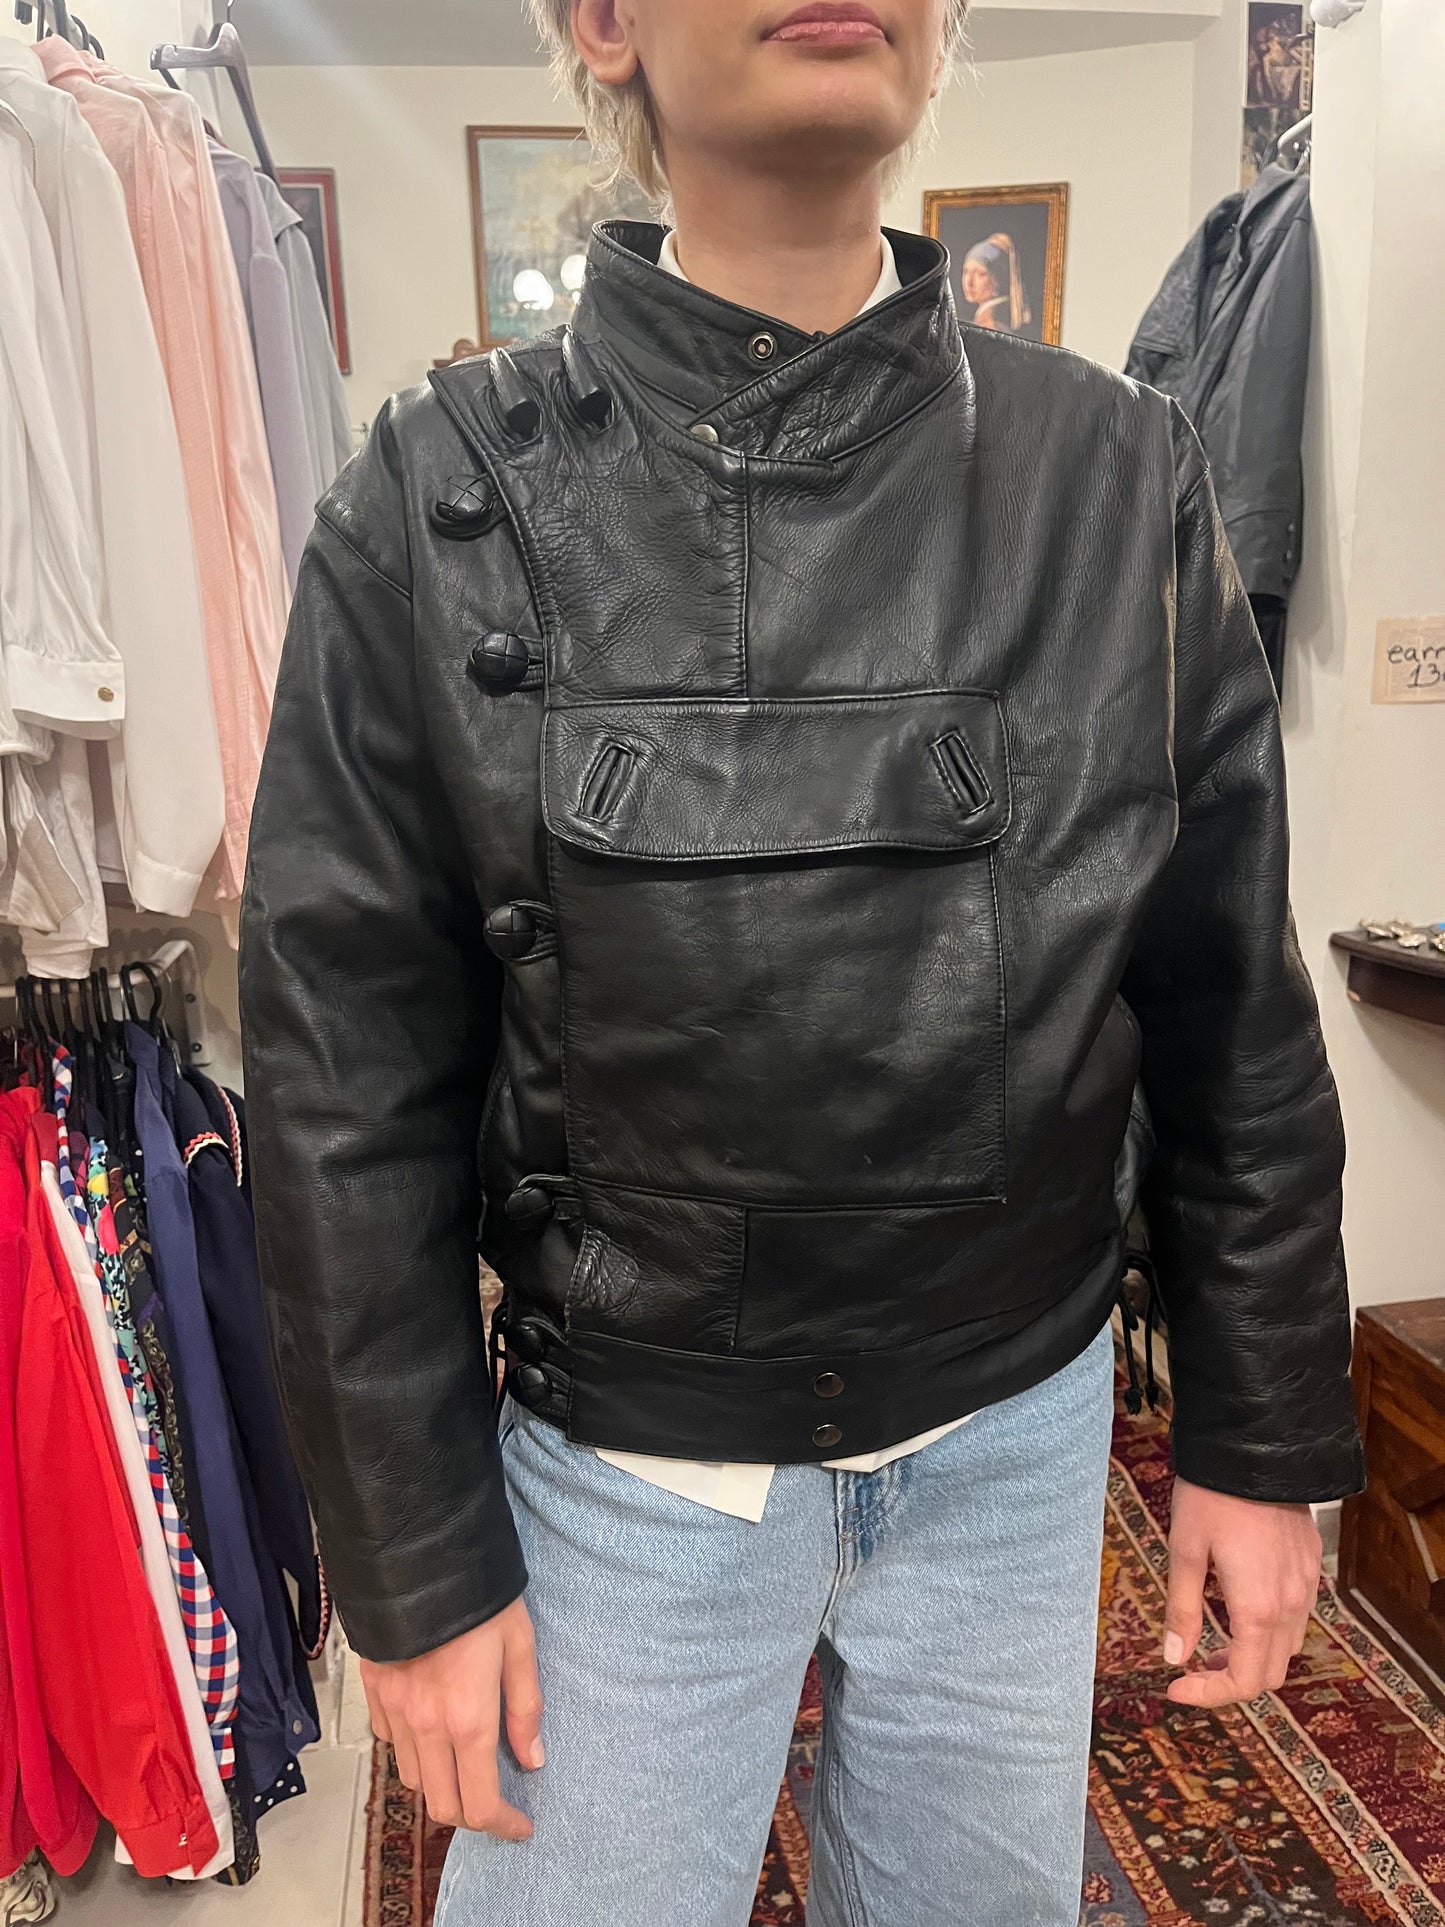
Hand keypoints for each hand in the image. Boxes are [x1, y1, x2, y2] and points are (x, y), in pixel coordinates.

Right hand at [360, 1599, 543, 1838]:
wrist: (418, 1555)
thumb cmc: (480, 1597)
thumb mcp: (520, 1645)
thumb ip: (526, 1708)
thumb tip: (532, 1759)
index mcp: (468, 1719)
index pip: (480, 1802)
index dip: (503, 1825)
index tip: (521, 1826)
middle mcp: (426, 1726)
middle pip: (441, 1804)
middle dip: (471, 1816)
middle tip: (495, 1803)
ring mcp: (394, 1711)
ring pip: (413, 1778)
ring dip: (440, 1785)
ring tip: (465, 1768)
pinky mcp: (374, 1691)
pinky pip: (390, 1743)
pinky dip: (412, 1752)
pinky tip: (431, 1733)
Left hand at [1162, 1477, 1320, 1706]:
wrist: (1256, 1449)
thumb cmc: (1213, 1497)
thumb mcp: (1185, 1551)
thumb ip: (1182, 1610)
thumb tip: (1174, 1658)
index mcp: (1258, 1609)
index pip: (1245, 1681)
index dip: (1210, 1695)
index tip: (1177, 1689)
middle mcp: (1291, 1605)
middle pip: (1271, 1673)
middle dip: (1230, 1679)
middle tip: (1193, 1668)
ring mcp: (1306, 1586)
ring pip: (1286, 1647)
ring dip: (1252, 1656)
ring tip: (1213, 1639)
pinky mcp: (1309, 1566)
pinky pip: (1296, 1617)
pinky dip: (1268, 1630)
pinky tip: (1238, 1607)